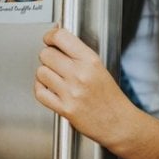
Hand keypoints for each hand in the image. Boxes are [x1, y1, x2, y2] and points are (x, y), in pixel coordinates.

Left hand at [34, 27, 130, 146]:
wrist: (118, 122)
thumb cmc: (110, 97)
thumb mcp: (99, 67)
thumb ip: (79, 54)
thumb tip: (58, 39)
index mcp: (90, 61)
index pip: (61, 37)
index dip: (50, 35)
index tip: (50, 38)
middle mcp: (80, 74)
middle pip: (46, 54)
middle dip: (48, 56)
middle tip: (54, 61)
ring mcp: (71, 92)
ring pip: (41, 72)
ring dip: (45, 73)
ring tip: (54, 77)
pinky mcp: (64, 108)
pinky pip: (40, 92)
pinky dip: (41, 89)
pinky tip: (49, 88)